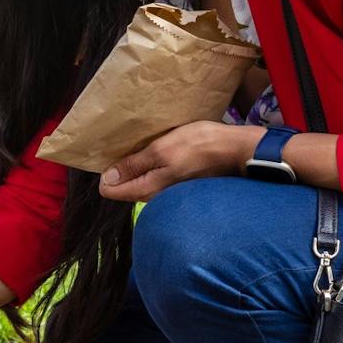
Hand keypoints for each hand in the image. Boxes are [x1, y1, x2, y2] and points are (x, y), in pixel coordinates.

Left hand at [99, 121, 258, 202]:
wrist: (236, 150)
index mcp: (146, 189)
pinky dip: (150, 165)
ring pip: (138, 181)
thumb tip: (106, 179)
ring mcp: (166, 191)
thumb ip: (133, 166)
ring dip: (135, 166)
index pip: (110, 191)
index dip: (106, 173)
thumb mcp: (161, 150)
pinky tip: (158, 152)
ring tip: (142, 147)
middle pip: (123, 186)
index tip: (112, 155)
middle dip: (119, 169)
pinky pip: (153, 177)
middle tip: (127, 147)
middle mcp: (154, 196)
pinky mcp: (177, 183)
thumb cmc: (199, 146)